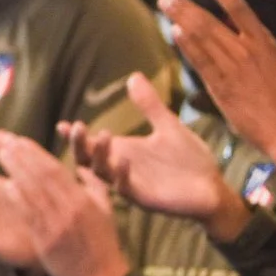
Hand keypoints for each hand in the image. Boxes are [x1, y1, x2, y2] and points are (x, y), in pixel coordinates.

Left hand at [0, 132, 131, 275]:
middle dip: (20, 154)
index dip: (35, 152)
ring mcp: (57, 224)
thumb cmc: (104, 244)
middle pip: (41, 174)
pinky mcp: (47, 241)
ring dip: (15, 170)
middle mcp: (69, 208)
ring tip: (0, 154)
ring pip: (33, 191)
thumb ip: (94, 186)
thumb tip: (81, 168)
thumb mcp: (105, 211)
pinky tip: (7, 185)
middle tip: (2, 139)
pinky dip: (18, 199)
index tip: (19, 139)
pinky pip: (30, 216)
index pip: (55, 168)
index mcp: (83, 199)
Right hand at [62, 73, 246, 241]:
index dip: (74, 136)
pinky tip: (127, 160)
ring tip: (104, 135)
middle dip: (78, 145)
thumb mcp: (168, 126)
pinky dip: (123, 175)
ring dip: (99, 156)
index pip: (90, 144)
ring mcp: (131, 184)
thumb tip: (133, 76)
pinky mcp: (145, 198)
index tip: (61, 124)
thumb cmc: (189, 160)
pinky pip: (126, 189)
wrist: (214, 188)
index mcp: (122, 152)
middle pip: (87, 160)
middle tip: (76, 127)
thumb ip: (149, 105)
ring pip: (103, 174)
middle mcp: (120, 168)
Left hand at [159, 0, 275, 162]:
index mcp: (265, 45)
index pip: (241, 11)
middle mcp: (248, 53)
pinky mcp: (222, 88)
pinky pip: (202, 62)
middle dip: (187, 7)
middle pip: (213, 23)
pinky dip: (188, 46)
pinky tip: (174, 32)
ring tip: (165, 5)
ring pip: (203, 39)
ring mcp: (233, 70)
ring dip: (181, 20)